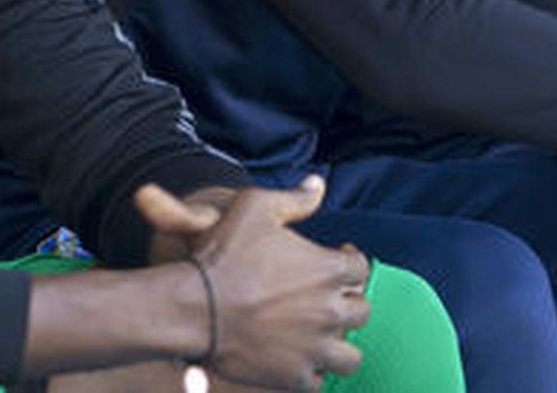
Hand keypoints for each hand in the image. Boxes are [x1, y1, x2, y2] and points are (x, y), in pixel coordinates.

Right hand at [137, 177, 369, 390]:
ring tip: (320, 337)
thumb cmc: (223, 254)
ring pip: (350, 357)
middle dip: (347, 304)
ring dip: (339, 346)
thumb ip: (294, 199)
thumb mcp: (256, 207)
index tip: (336, 264)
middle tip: (326, 301)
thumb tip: (318, 184)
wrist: (194, 307)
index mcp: (330, 270)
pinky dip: (311, 374)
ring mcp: (314, 348)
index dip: (350, 263)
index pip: (362, 270)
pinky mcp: (294, 378)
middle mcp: (331, 311)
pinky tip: (296, 360)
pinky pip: (319, 383)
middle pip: (361, 313)